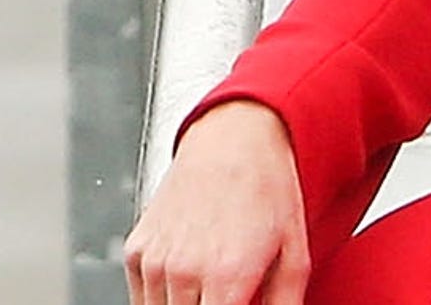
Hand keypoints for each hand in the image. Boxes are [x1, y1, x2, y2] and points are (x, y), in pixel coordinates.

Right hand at [123, 100, 309, 304]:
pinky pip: (142, 297)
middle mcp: (185, 272)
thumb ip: (285, 302)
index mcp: (228, 276)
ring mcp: (155, 263)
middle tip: (228, 295)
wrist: (232, 141)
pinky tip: (190, 276)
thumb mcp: (295, 251)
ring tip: (212, 286)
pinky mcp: (135, 253)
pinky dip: (162, 297)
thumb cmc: (265, 189)